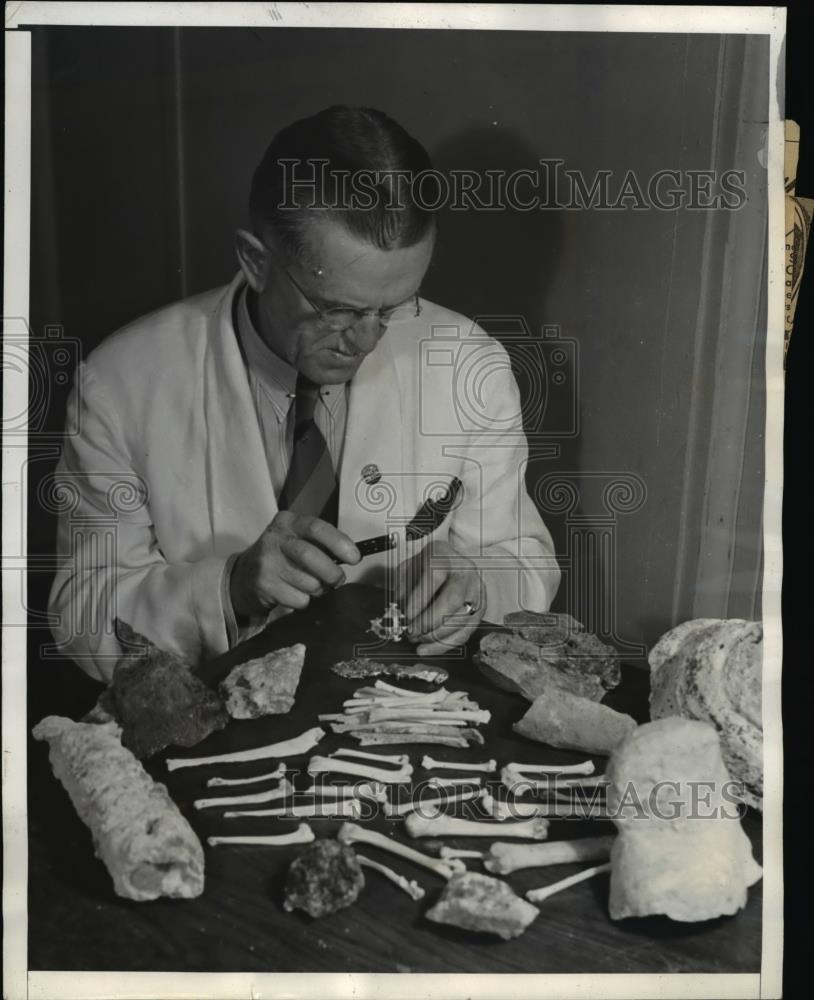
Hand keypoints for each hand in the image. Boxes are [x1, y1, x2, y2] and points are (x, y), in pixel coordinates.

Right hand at [230, 511, 360, 616]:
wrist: (244, 576)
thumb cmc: (281, 556)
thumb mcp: (297, 539)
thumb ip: (321, 543)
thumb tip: (350, 556)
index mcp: (288, 522)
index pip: (317, 528)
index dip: (339, 543)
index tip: (354, 557)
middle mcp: (275, 538)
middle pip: (310, 556)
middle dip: (331, 572)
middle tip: (337, 579)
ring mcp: (266, 562)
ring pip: (307, 581)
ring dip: (318, 589)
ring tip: (312, 585)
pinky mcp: (263, 585)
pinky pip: (298, 599)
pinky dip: (304, 600)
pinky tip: (294, 593)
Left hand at [394, 539, 484, 655]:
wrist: (449, 565)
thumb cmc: (426, 567)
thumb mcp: (408, 569)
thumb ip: (402, 589)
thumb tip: (399, 616)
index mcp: (443, 555)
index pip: (435, 575)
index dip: (420, 598)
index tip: (406, 615)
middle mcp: (464, 572)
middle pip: (453, 600)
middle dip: (429, 621)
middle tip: (412, 631)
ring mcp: (476, 591)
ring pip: (461, 619)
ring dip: (436, 635)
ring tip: (417, 639)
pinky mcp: (480, 610)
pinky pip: (465, 632)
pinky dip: (445, 645)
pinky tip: (428, 648)